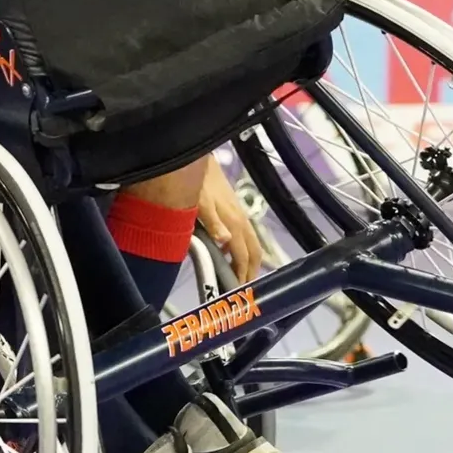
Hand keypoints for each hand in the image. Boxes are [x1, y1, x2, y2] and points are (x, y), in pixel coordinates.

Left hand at [195, 154, 266, 283]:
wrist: (198, 158)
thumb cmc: (198, 183)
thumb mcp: (200, 203)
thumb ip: (213, 222)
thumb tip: (227, 242)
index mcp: (235, 224)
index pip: (243, 256)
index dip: (242, 275)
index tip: (239, 293)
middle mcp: (242, 222)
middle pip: (254, 253)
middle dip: (251, 272)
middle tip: (244, 291)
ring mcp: (240, 216)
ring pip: (252, 244)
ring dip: (249, 262)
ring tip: (240, 278)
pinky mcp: (235, 210)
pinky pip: (245, 236)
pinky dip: (243, 250)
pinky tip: (230, 254)